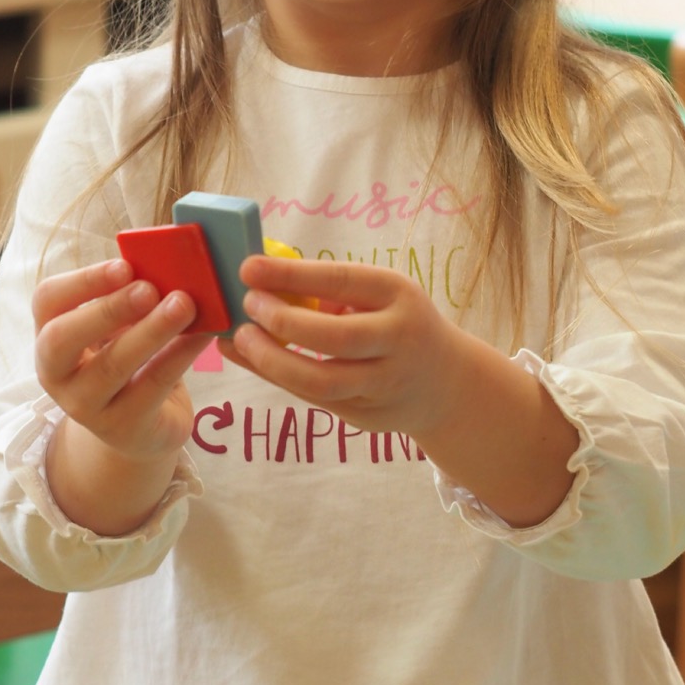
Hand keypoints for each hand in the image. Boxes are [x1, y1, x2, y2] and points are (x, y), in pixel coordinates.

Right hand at [33, 259, 212, 463]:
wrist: (141, 428)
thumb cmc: (129, 363)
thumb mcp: (121, 330)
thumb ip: (132, 300)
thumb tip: (167, 263)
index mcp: (50, 335)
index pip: (47, 300)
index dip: (83, 281)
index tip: (125, 265)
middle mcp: (56, 373)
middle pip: (62, 338)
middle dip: (107, 309)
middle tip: (149, 288)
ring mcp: (85, 405)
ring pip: (111, 366)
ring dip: (150, 331)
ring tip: (184, 305)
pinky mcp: (122, 428)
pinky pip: (151, 386)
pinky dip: (179, 355)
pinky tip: (203, 334)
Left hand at [216, 257, 470, 436]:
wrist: (446, 384)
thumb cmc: (397, 323)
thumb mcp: (381, 295)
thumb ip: (332, 292)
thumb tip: (263, 283)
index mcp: (400, 296)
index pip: (341, 281)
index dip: (292, 274)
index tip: (249, 268)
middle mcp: (398, 341)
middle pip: (335, 337)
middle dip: (282, 321)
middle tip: (248, 305)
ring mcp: (385, 385)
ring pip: (321, 381)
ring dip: (271, 360)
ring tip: (238, 338)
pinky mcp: (366, 417)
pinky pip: (314, 399)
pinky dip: (275, 378)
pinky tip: (249, 359)